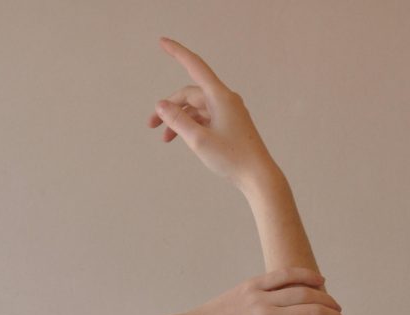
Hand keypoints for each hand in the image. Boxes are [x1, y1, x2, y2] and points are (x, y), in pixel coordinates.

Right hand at [148, 37, 276, 188]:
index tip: (162, 42)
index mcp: (220, 97)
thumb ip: (178, 121)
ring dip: (179, 119)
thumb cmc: (233, 158)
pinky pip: (205, 118)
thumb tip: (161, 105)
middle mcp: (225, 100)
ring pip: (197, 108)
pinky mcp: (229, 124)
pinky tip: (181, 138)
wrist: (258, 176)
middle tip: (151, 124)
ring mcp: (228, 112)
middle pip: (191, 94)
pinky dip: (191, 125)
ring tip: (165, 138)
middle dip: (170, 106)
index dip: (177, 53)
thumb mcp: (199, 140)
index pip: (195, 66)